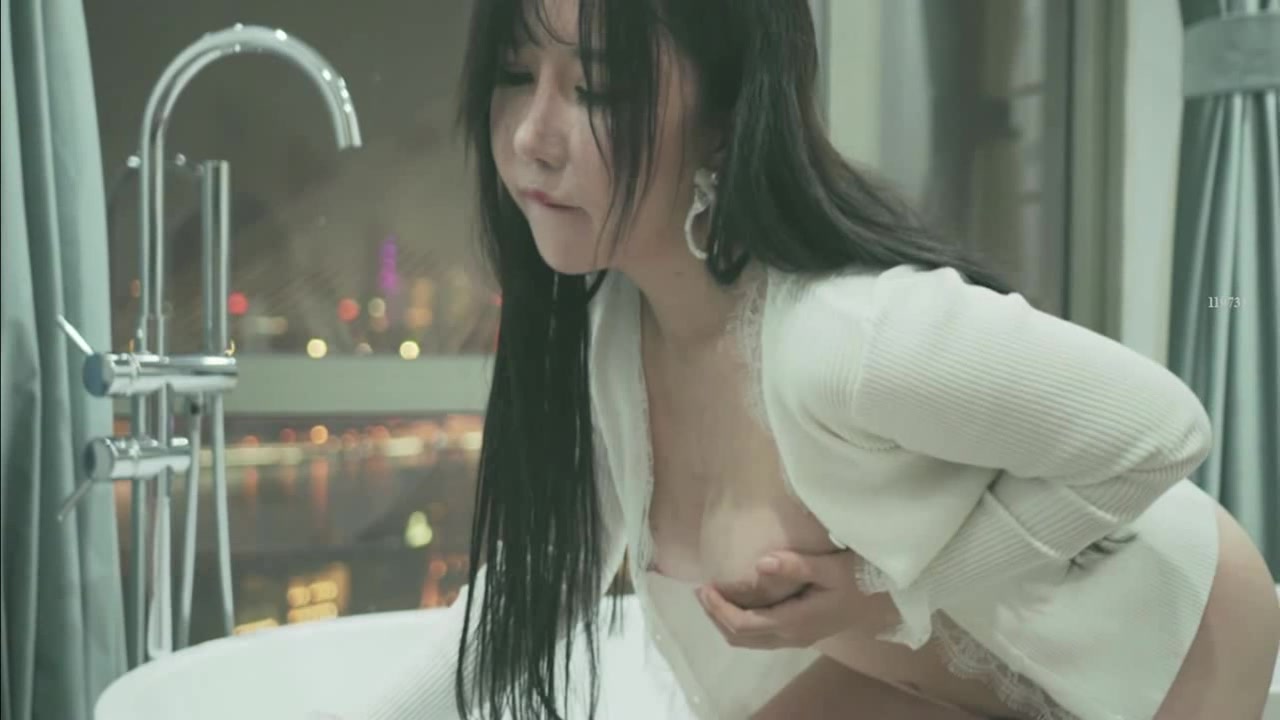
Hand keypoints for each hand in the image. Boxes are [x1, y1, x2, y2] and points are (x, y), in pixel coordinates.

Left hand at [695, 549, 895, 649]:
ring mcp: (798, 637)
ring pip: (751, 640)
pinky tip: (741, 602)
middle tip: (701, 592)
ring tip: (713, 596)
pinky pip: (762, 635)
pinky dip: (742, 622)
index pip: (744, 624)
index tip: (704, 587)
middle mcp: (793, 636)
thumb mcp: (831, 567)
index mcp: (795, 623)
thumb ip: (796, 566)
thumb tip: (759, 563)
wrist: (891, 595)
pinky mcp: (803, 631)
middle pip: (741, 638)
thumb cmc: (862, 577)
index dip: (719, 609)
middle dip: (716, 617)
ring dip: (727, 621)